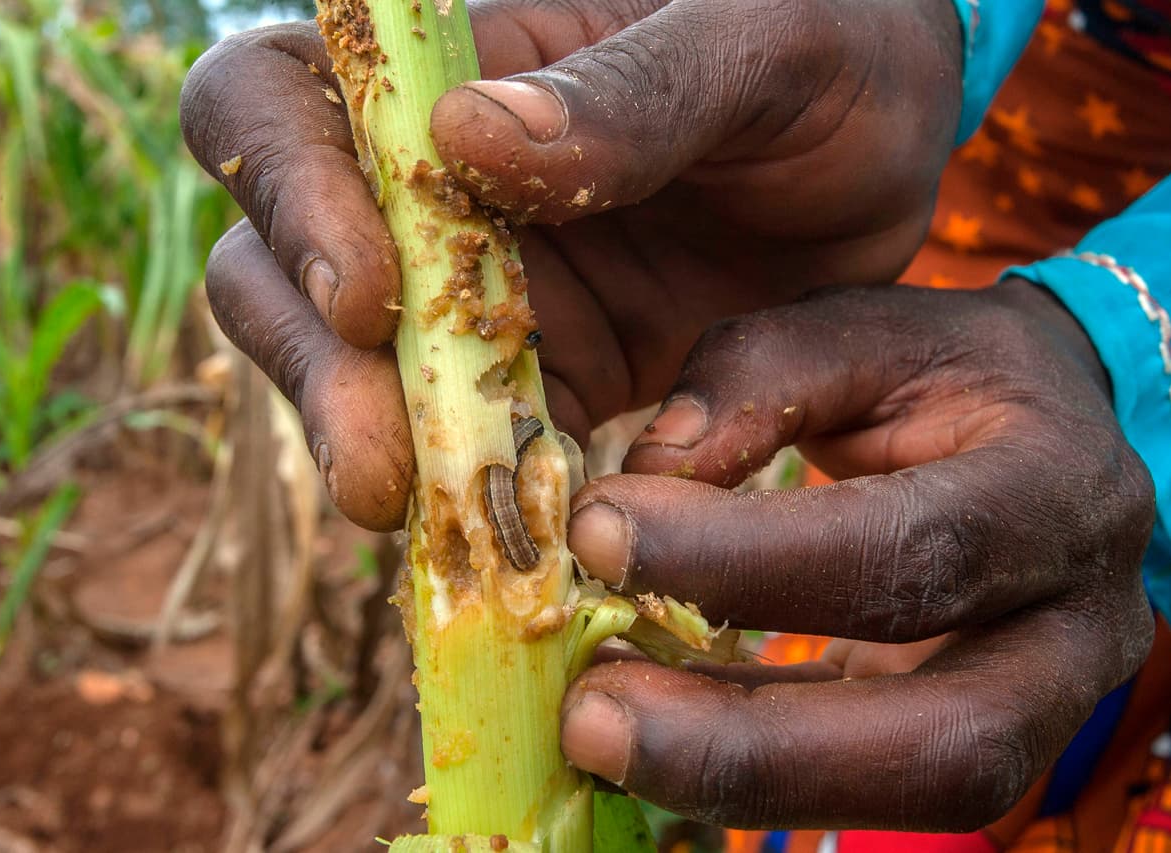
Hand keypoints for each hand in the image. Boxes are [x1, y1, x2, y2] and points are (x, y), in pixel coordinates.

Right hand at [179, 0, 962, 529]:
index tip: (372, 296)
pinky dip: (480, 501)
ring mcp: (485, 293)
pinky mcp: (549, 378)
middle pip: (280, 268)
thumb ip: (634, 89)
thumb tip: (468, 140)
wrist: (892, 155)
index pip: (278, 99)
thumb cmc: (829, 52)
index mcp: (457, 68)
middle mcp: (437, 186)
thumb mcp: (759, 49)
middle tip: (382, 469)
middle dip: (317, 373)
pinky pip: (475, 448)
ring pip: (361, 377)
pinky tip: (520, 550)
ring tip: (439, 525)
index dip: (286, 193)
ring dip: (381, 455)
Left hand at [560, 279, 1155, 830]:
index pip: (910, 549)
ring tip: (600, 731)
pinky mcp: (986, 740)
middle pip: (948, 737)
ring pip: (923, 793)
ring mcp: (1050, 702)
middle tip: (588, 716)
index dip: (745, 558)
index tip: (596, 532)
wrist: (1047, 426)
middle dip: (754, 746)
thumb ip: (759, 374)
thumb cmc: (945, 369)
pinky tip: (653, 729)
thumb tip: (649, 470)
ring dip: (746, 782)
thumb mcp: (863, 328)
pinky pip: (881, 794)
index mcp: (1059, 488)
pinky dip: (756, 773)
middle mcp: (1082, 620)